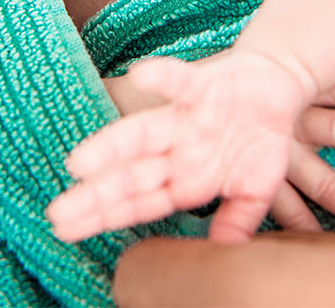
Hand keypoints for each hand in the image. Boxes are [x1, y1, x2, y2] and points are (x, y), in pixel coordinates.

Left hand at [48, 50, 305, 242]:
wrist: (278, 83)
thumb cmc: (259, 139)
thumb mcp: (254, 191)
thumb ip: (236, 222)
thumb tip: (221, 258)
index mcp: (185, 179)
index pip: (138, 204)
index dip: (105, 218)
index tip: (66, 231)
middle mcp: (176, 150)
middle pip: (130, 176)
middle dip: (95, 196)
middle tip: (57, 214)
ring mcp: (187, 119)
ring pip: (143, 134)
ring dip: (113, 148)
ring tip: (79, 164)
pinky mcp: (205, 87)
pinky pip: (182, 83)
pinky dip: (163, 78)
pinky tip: (139, 75)